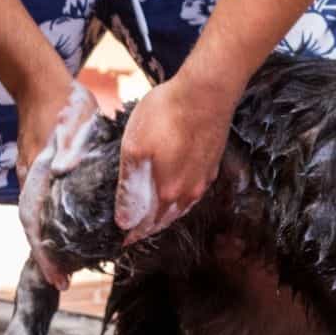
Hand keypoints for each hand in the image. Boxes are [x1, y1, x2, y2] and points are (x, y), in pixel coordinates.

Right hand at [16, 79, 101, 290]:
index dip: (45, 256)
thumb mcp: (69, 127)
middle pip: (36, 229)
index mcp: (35, 178)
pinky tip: (74, 232)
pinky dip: (56, 223)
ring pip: (41, 218)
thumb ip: (66, 148)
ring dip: (53, 242)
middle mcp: (31, 182)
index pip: (34, 226)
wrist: (42, 83)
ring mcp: (34, 178)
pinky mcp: (42, 172)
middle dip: (49, 257)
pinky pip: (46, 205)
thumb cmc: (60, 106)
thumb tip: (62, 170)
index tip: (58, 280)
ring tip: (71, 264)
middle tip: (66, 280)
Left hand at [116, 68, 240, 244]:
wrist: (206, 94)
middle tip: (136, 233)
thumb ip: (129, 188)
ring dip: (167, 216)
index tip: (123, 241)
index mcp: (167, 192)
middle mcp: (188, 193)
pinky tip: (177, 191)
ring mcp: (203, 180)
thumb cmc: (166, 115)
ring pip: (182, 208)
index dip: (132, 233)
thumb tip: (124, 220)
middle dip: (150, 228)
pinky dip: (181, 199)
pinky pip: (194, 192)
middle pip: (166, 219)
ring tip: (154, 217)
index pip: (146, 224)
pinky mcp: (212, 166)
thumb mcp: (134, 148)